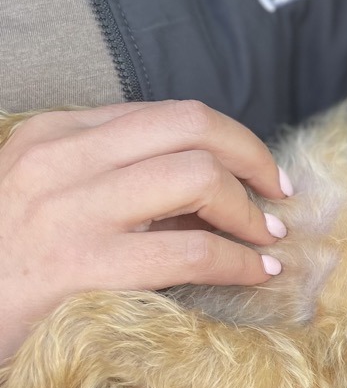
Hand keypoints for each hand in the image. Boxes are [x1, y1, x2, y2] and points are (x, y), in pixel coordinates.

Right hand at [0, 102, 290, 362]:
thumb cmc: (7, 268)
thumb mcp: (47, 200)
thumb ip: (115, 181)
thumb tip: (212, 188)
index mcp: (52, 135)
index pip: (164, 115)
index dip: (227, 138)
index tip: (257, 168)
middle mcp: (61, 160)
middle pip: (192, 127)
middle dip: (252, 157)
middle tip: (279, 192)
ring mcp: (72, 212)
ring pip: (198, 178)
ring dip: (248, 211)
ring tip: (267, 237)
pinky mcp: (85, 268)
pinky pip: (190, 253)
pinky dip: (238, 261)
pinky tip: (255, 272)